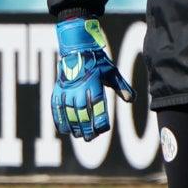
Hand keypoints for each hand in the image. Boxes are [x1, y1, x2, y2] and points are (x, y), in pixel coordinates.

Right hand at [52, 17, 134, 141]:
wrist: (76, 48)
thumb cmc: (97, 61)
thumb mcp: (112, 72)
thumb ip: (122, 86)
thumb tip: (131, 99)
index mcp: (93, 83)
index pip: (97, 105)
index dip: (99, 119)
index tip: (103, 129)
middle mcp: (78, 87)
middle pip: (81, 112)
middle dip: (86, 127)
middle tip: (90, 138)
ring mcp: (66, 89)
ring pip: (68, 112)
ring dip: (73, 126)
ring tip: (79, 136)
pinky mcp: (57, 90)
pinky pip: (56, 107)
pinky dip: (59, 119)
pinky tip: (64, 129)